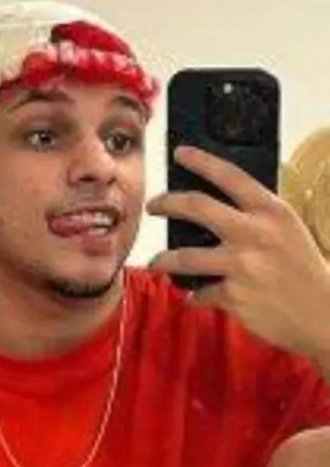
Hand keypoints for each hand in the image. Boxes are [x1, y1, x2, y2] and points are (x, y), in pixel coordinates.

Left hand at [147, 145, 329, 359]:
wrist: (323, 313)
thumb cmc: (304, 269)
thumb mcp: (288, 229)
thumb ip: (257, 216)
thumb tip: (217, 206)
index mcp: (271, 211)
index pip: (230, 175)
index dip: (201, 161)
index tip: (179, 153)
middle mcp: (254, 233)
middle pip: (196, 206)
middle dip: (166, 203)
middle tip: (153, 206)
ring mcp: (242, 265)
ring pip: (184, 257)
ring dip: (163, 260)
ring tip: (155, 261)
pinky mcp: (233, 296)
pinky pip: (201, 293)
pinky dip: (196, 295)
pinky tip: (195, 296)